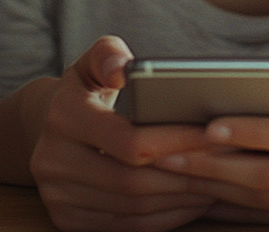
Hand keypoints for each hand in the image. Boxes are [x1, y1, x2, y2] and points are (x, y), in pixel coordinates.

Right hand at [28, 36, 215, 231]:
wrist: (45, 126)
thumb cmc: (86, 89)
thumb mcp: (93, 61)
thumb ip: (108, 53)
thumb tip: (124, 69)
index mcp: (63, 115)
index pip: (127, 140)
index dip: (174, 140)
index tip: (211, 134)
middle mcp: (52, 160)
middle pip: (132, 181)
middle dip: (183, 173)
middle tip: (223, 163)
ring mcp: (57, 195)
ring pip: (132, 209)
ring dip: (178, 199)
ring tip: (213, 180)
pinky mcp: (66, 220)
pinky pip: (125, 227)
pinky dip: (163, 216)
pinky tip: (189, 199)